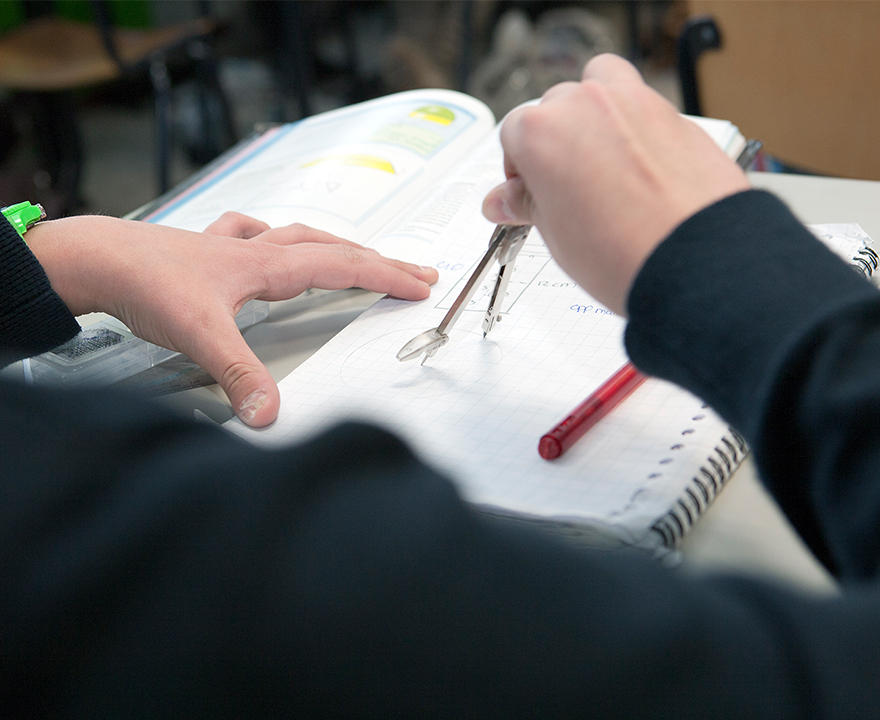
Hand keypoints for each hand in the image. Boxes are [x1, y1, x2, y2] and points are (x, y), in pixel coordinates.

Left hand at [27, 213, 437, 426]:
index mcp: (267, 267)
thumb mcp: (201, 335)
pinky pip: (251, 233)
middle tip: (414, 270)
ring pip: (298, 236)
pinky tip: (266, 234)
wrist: (97, 257)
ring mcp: (233, 247)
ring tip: (359, 252)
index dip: (386, 275)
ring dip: (336, 244)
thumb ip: (240, 376)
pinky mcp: (208, 250)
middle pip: (332, 248)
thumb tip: (270, 415)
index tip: (421, 283)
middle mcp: (257, 251)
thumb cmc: (145, 284)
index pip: (342, 267)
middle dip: (378, 260)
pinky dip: (271, 233)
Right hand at [482, 53, 749, 314]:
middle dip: (558, 141)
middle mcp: (584, 104)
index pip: (513, 134)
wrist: (691, 258)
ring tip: (603, 163)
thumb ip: (527, 204)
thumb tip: (504, 200)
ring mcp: (633, 101)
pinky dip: (637, 128)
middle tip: (568, 187)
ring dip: (596, 113)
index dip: (520, 168)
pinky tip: (642, 171)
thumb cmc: (620, 250)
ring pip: (602, 86)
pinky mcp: (674, 113)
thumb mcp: (554, 232)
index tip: (531, 193)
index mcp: (540, 131)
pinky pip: (644, 108)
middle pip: (557, 108)